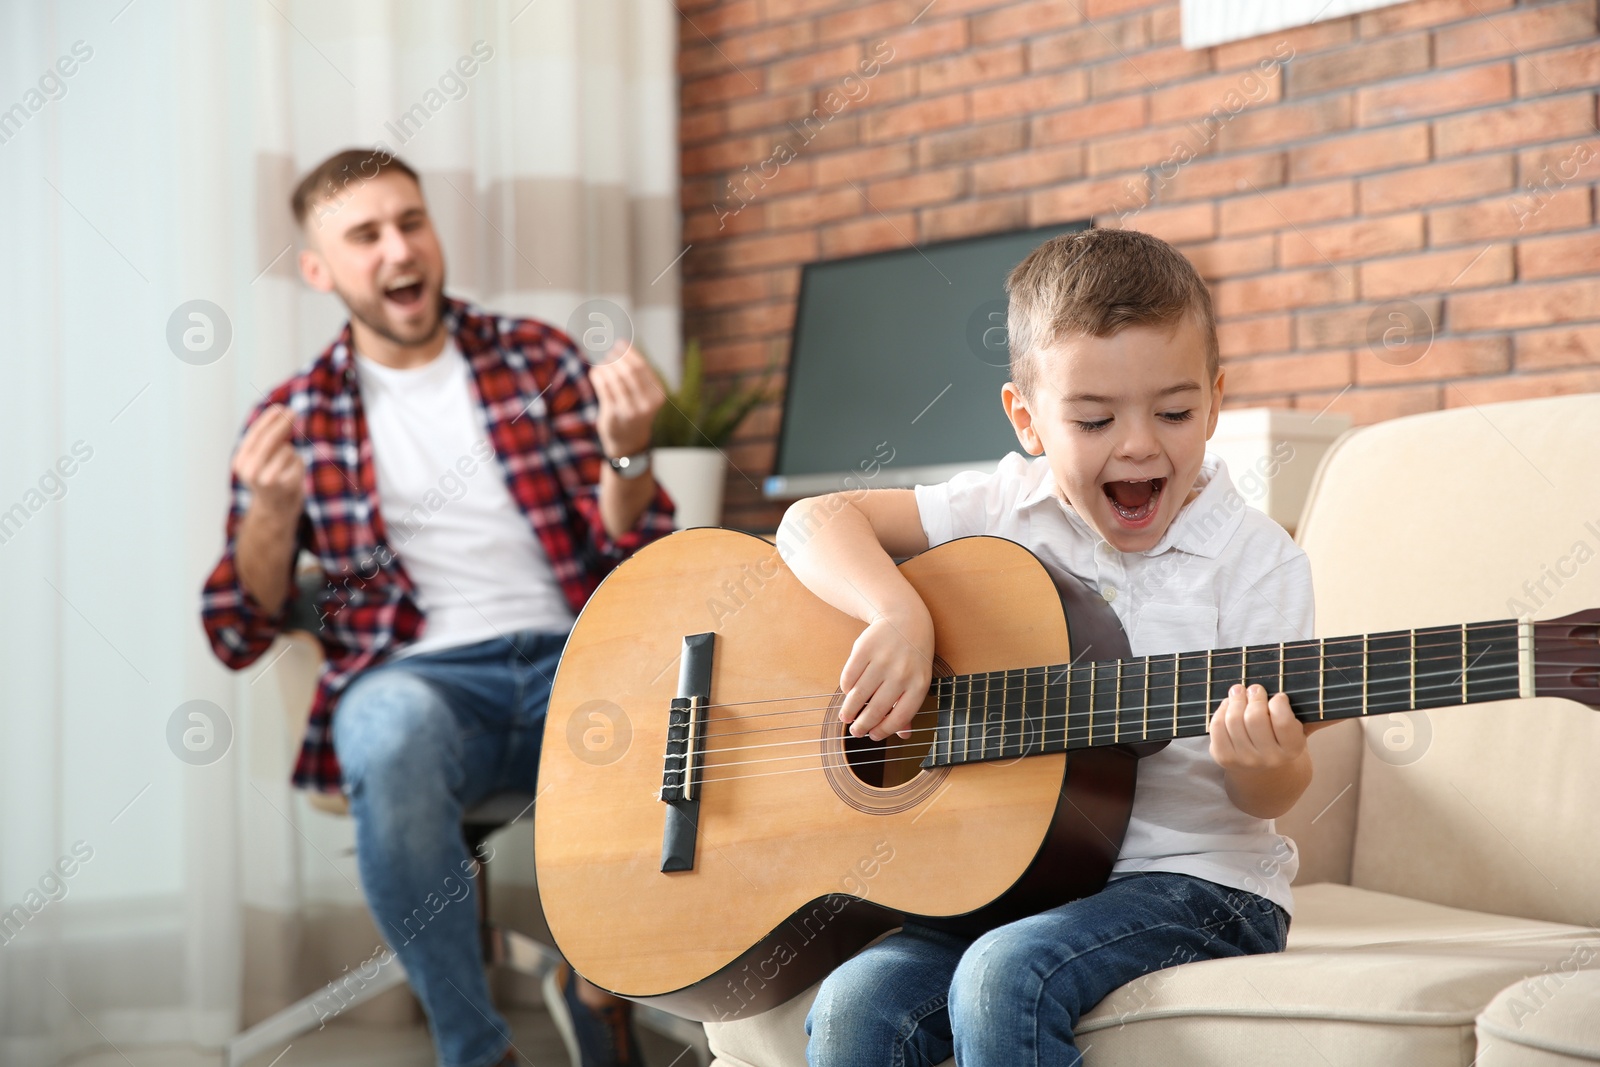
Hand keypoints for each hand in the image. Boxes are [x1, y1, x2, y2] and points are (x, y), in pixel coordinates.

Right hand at [233, 404, 304, 526]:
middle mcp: (249, 471)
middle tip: (293, 412)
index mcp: (240, 462)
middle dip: (282, 423)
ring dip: (291, 453)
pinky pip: (297, 461)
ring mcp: (266, 480)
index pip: (254, 435)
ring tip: (285, 466)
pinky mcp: (284, 485)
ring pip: (286, 450)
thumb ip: (270, 438)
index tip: (281, 407)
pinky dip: (298, 464)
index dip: (269, 419)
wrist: (275, 509)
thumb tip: (285, 413)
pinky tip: (291, 475)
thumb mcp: (263, 458)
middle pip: (269, 440)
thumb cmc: (270, 477)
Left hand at [592, 342, 664, 458]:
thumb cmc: (635, 409)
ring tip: (602, 365)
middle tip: (609, 355)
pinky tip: (596, 373)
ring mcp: (630, 410)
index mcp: (658, 394)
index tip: (619, 345)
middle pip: (629, 371)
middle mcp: (647, 403)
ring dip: (605, 366)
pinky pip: (603, 388)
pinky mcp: (614, 414)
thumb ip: (637, 372)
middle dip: (616, 358)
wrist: (628, 440)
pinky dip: (597, 376)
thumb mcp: (644, 392)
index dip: (628, 352)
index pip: (642, 366)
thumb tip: (622, 344)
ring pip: (615, 378)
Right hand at [837, 605, 934, 741]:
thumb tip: (903, 735)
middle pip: (877, 709)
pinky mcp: (864, 649)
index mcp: (919, 684)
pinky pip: (849, 677)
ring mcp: (882, 660)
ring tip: (846, 717)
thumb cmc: (912, 657)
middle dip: (862, 725)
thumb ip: (909, 707)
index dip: (884, 731)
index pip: (900, 717)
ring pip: (859, 695)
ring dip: (850, 711)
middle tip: (855, 732)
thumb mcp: (918, 680)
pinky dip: (846, 688)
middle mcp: (901, 673)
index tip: (873, 736)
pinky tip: (848, 692)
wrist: (905, 619)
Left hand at [1208, 683, 1333, 770]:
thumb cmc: (1283, 748)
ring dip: (1235, 699)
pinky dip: (1220, 711)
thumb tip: (1351, 709)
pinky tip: (1228, 705)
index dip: (1278, 702)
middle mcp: (1268, 758)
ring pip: (1233, 720)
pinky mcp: (1222, 758)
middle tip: (1255, 689)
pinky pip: (1216, 727)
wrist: (1265, 782)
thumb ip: (1319, 720)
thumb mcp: (1302, 737)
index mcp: (1292, 750)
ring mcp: (1243, 760)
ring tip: (1239, 691)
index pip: (1283, 721)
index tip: (1278, 696)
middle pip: (1254, 718)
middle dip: (1254, 697)